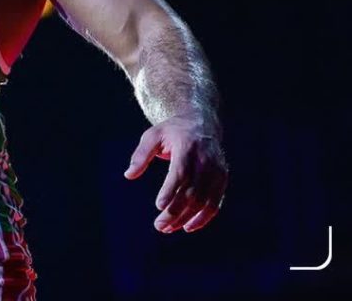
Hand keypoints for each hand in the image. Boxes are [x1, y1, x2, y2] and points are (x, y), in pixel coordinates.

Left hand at [124, 115, 227, 232]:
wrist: (201, 122)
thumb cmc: (172, 131)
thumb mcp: (153, 135)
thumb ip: (141, 155)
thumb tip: (128, 175)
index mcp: (187, 146)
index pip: (180, 173)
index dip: (170, 191)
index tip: (158, 206)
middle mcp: (205, 160)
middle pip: (192, 192)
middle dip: (175, 211)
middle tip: (159, 225)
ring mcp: (216, 170)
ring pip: (204, 201)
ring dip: (187, 218)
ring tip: (169, 228)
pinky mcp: (222, 179)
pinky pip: (215, 203)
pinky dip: (203, 218)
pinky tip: (188, 226)